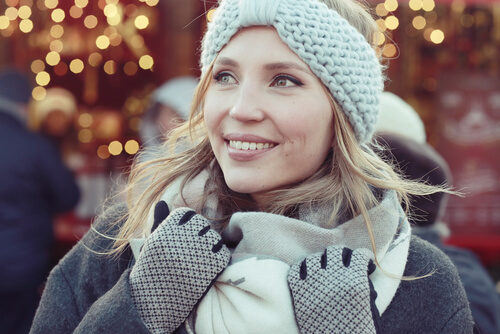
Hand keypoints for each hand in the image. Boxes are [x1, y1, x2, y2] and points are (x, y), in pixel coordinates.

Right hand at [129, 201, 230, 333]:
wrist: (152, 303)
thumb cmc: (151, 270)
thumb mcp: (151, 244)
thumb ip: (159, 222)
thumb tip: (162, 203)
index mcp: (166, 230)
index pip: (187, 215)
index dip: (186, 225)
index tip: (181, 238)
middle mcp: (182, 239)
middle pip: (201, 225)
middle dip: (198, 234)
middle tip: (191, 250)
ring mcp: (197, 253)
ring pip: (214, 238)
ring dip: (210, 246)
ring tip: (198, 259)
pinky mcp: (211, 267)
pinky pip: (222, 253)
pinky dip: (218, 258)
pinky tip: (208, 267)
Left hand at [288, 246, 380, 333]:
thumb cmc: (357, 332)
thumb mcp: (368, 310)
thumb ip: (365, 287)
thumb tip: (360, 270)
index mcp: (357, 283)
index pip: (358, 255)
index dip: (361, 258)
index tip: (362, 263)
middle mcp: (335, 279)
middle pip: (334, 251)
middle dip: (339, 256)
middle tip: (341, 263)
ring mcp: (315, 285)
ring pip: (314, 258)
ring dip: (320, 261)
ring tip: (323, 269)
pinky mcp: (299, 295)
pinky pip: (296, 270)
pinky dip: (302, 270)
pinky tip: (307, 276)